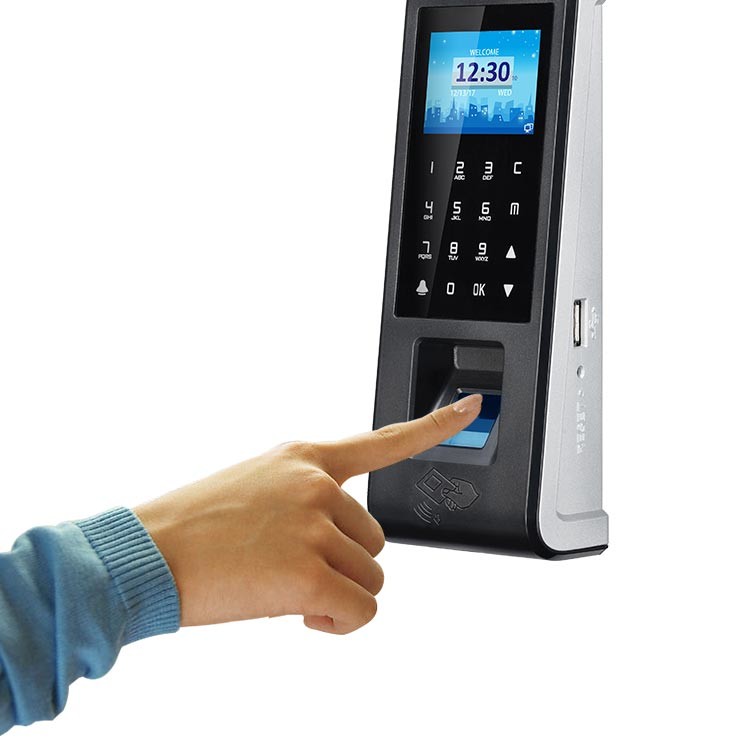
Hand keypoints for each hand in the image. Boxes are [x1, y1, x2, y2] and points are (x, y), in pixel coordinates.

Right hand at [134, 394, 481, 634]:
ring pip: (371, 578)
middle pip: (376, 540)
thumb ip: (305, 497)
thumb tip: (336, 537)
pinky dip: (338, 624)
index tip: (470, 409)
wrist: (148, 552)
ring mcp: (315, 526)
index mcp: (306, 458)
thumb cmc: (195, 524)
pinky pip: (359, 611)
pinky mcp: (309, 573)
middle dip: (344, 564)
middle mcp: (318, 485)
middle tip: (294, 569)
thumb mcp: (256, 485)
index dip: (433, 428)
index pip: (384, 441)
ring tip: (286, 589)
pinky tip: (302, 615)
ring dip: (338, 595)